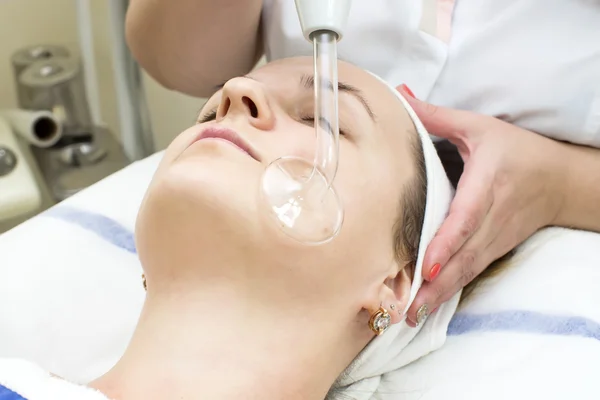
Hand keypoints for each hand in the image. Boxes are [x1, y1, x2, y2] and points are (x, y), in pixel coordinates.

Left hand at [397, 85, 565, 326]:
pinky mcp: (494, 249)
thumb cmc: (516, 150)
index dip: (448, 241)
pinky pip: (470, 272)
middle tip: (405, 308)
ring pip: (466, 269)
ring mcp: (495, 238)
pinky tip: (428, 306)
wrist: (559, 180)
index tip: (429, 266)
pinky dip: (449, 291)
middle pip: (463, 254)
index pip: (467, 216)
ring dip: (440, 295)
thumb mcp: (479, 126)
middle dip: (436, 284)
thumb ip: (436, 116)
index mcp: (488, 181)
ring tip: (410, 316)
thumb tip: (399, 95)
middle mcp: (492, 216)